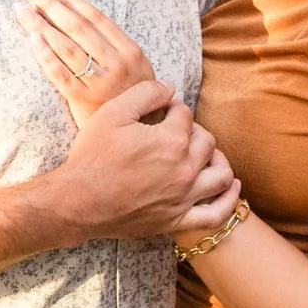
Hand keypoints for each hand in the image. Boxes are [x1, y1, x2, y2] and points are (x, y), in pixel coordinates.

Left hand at [19, 0, 158, 127]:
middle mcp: (117, 63)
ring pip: (66, 47)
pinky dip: (45, 56)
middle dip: (49, 4)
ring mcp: (101, 82)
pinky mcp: (85, 100)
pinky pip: (61, 74)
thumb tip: (78, 14)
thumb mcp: (134, 67)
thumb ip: (111, 44)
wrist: (141, 135)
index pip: (94, 17)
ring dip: (41, 25)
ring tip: (21, 9)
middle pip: (77, 27)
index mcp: (130, 50)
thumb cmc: (131, 96)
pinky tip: (31, 40)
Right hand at [49, 81, 236, 243]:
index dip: (173, 108)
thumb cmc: (92, 156)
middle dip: (195, 130)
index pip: (186, 115)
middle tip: (177, 131)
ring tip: (207, 155)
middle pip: (207, 141)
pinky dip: (228, 200)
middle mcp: (184, 169)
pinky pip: (216, 214)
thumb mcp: (113, 113)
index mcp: (171, 140)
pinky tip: (229, 187)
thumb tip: (171, 87)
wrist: (78, 201)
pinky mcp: (177, 219)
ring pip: (221, 176)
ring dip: (219, 160)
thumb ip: (146, 93)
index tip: (162, 111)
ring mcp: (183, 197)